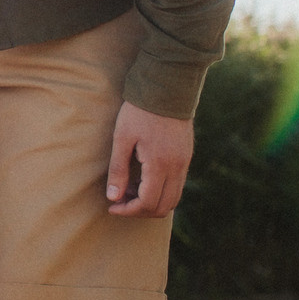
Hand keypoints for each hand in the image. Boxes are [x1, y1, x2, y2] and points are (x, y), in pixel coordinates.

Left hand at [105, 101, 193, 216]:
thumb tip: (113, 197)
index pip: (148, 203)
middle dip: (140, 210)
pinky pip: (176, 185)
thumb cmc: (139, 111)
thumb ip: (118, 169)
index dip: (129, 210)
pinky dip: (160, 190)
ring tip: (128, 189)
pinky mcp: (186, 157)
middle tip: (120, 201)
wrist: (166, 88)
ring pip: (173, 198)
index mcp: (160, 164)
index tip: (112, 206)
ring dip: (151, 201)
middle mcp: (177, 167)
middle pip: (164, 207)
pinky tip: (141, 179)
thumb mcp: (122, 138)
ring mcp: (184, 163)